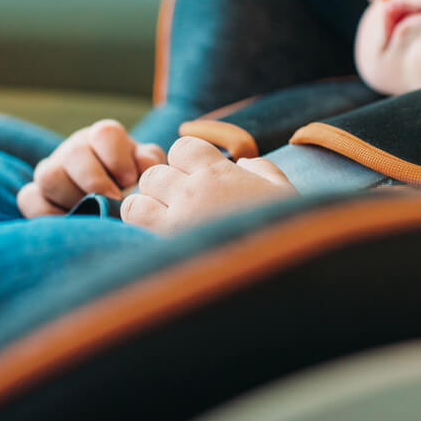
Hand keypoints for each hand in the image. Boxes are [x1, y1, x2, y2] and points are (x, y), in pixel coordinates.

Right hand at [17, 119, 165, 217]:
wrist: (112, 200)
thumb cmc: (133, 180)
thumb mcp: (146, 167)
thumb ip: (148, 162)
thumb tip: (142, 168)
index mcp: (104, 137)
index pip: (105, 134)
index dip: (117, 157)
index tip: (129, 179)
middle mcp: (75, 149)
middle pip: (73, 153)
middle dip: (94, 180)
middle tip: (113, 200)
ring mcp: (53, 169)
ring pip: (48, 175)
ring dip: (73, 197)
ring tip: (93, 211)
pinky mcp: (36, 192)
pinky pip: (29, 198)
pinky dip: (48, 213)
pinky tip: (71, 221)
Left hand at [121, 136, 296, 234]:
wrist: (278, 273)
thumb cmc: (288, 233)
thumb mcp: (283, 193)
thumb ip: (262, 171)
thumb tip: (244, 165)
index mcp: (223, 173)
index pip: (183, 147)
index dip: (184, 163)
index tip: (194, 181)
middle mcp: (196, 188)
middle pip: (155, 172)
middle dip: (162, 188)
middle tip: (177, 209)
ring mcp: (178, 214)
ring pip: (139, 192)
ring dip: (147, 205)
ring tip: (163, 223)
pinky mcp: (164, 240)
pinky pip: (133, 216)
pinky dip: (137, 223)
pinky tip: (154, 237)